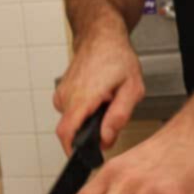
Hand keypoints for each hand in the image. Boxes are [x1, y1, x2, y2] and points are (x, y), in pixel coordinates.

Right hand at [53, 31, 144, 154]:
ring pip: (72, 121)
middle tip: (109, 120)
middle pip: (72, 130)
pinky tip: (97, 98)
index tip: (86, 157)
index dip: (74, 150)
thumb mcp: (132, 88)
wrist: (101, 36)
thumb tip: (106, 139)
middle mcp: (68, 95)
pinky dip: (83, 111)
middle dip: (90, 133)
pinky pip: (70, 112)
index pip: (67, 133)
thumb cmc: (118, 58)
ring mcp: (62, 93)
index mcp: (84, 96)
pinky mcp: (61, 91)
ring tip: (105, 103)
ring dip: (88, 121)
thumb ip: (119, 116)